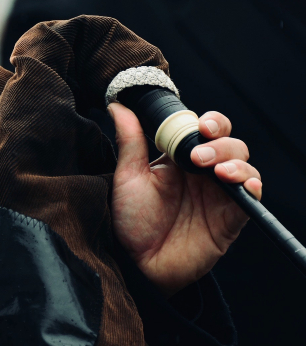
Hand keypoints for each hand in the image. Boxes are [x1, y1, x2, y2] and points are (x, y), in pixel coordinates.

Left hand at [108, 103, 261, 296]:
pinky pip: (251, 197)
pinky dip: (252, 185)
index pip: (204, 129)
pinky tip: (241, 184)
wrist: (137, 264)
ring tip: (214, 170)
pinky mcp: (230, 218)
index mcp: (179, 159)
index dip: (208, 122)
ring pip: (243, 164)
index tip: (198, 125)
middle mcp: (202, 173)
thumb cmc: (131, 221)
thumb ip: (130, 140)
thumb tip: (118, 105)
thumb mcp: (127, 176)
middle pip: (229, 142)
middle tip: (198, 156)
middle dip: (220, 142)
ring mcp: (218, 194)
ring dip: (234, 161)